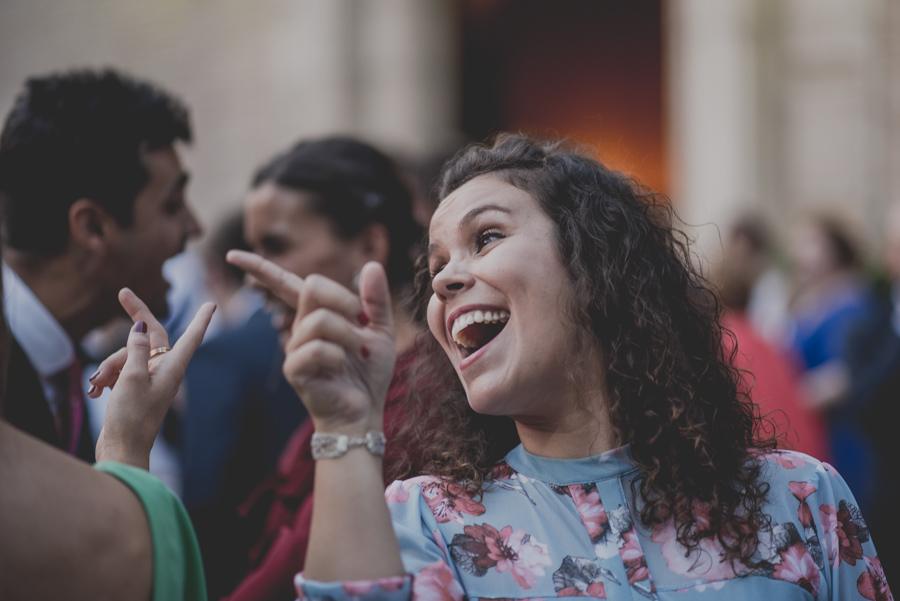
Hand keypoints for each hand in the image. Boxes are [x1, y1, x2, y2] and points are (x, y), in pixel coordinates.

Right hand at [91, 288, 215, 467]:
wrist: (122, 451)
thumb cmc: (131, 418)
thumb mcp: (132, 377)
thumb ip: (138, 348)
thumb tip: (143, 327)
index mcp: (173, 368)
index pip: (191, 336)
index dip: (201, 319)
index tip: (211, 303)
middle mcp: (165, 371)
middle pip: (152, 336)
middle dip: (134, 320)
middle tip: (122, 292)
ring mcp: (149, 380)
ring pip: (129, 354)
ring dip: (109, 365)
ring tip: (99, 385)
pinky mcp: (135, 389)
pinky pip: (121, 371)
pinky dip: (107, 377)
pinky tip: (97, 392)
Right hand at [227, 251, 395, 432]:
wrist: (365, 410)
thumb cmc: (368, 372)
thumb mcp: (380, 330)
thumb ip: (376, 299)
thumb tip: (372, 264)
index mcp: (316, 313)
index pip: (285, 284)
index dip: (260, 268)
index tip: (233, 255)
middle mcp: (300, 327)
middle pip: (312, 286)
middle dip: (345, 299)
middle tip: (360, 322)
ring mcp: (294, 348)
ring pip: (320, 320)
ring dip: (349, 335)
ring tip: (356, 353)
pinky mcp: (294, 369)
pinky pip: (317, 348)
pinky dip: (339, 355)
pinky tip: (342, 367)